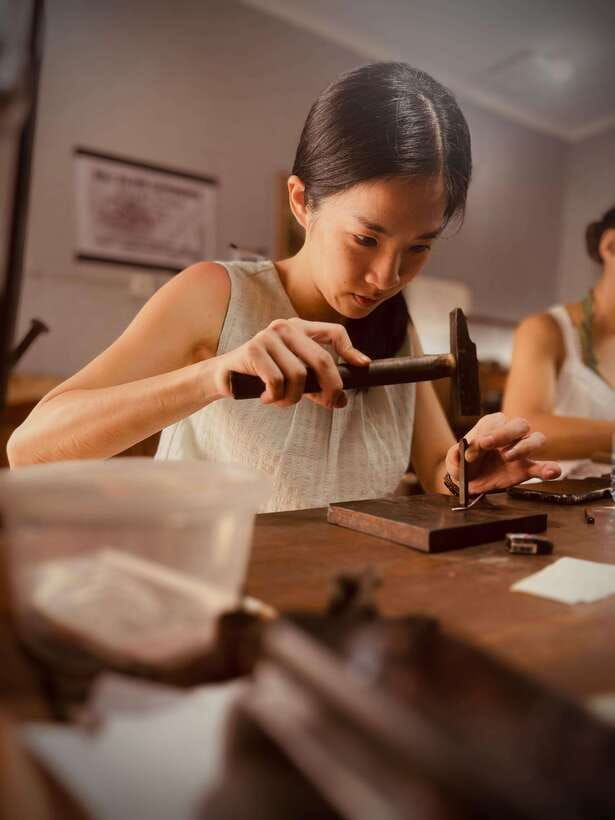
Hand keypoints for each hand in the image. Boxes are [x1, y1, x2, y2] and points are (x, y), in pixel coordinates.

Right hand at [214, 317, 369, 409]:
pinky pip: (277, 381)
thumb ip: (316, 382)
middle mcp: (285, 327)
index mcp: (299, 328)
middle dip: (331, 387)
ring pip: (299, 375)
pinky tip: (265, 397)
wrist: (225, 376)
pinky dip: (274, 397)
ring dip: (292, 398)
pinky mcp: (253, 349)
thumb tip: (340, 401)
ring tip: (280, 401)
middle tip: (330, 404)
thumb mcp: (294, 376)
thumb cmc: (263, 376)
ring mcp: (269, 336)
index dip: (351, 350)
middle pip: (322, 359)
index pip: (333, 332)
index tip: (362, 366)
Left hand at [445, 413, 560, 493]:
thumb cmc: (464, 465)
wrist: (470, 483)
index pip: (493, 423)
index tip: (472, 450)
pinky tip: (552, 472)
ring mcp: (521, 450)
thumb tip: (462, 452)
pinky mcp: (527, 468)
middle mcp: (510, 434)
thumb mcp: (454, 460)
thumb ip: (455, 455)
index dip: (483, 434)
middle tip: (488, 444)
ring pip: (535, 439)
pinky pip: (544, 466)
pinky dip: (550, 468)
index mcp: (491, 426)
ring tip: (508, 458)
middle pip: (519, 424)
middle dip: (504, 433)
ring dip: (524, 447)